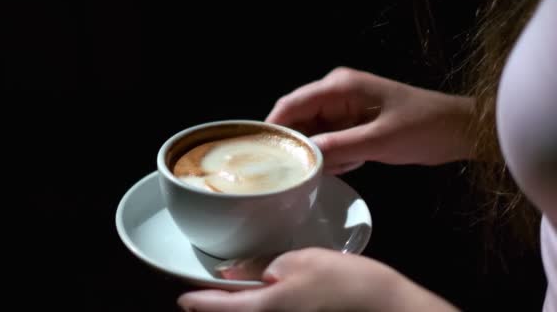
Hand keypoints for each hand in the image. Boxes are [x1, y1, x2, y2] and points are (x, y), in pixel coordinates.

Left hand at [178, 248, 457, 311]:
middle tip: (208, 292)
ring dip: (239, 307)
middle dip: (216, 308)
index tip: (184, 296)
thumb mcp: (298, 261)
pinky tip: (268, 294)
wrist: (385, 306)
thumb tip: (232, 274)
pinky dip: (261, 307)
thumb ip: (261, 269)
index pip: (215, 308)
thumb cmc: (341, 280)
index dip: (196, 301)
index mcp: (263, 309)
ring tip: (237, 291)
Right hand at [266, 67, 474, 173]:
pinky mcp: (352, 124)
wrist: (459, 130)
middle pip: (299, 120)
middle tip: (296, 173)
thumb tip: (301, 157)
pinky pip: (329, 142)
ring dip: (321, 154)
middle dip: (298, 146)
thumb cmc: (423, 128)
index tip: (259, 155)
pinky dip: (335, 156)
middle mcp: (335, 93)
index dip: (273, 128)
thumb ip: (338, 147)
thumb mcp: (379, 140)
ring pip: (313, 134)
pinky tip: (355, 163)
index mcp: (339, 87)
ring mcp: (344, 108)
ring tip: (344, 166)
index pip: (291, 104)